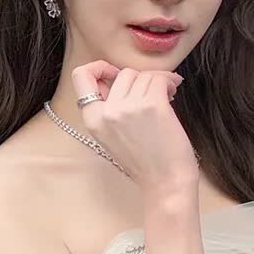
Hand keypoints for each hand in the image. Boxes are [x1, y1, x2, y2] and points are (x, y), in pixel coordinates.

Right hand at [70, 62, 196, 194]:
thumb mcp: (112, 136)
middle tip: (153, 91)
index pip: (81, 76)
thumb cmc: (145, 162)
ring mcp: (129, 108)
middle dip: (141, 79)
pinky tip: (172, 93)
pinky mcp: (152, 106)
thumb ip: (108, 108)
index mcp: (93, 120)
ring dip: (158, 80)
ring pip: (143, 75)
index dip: (100, 69)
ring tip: (166, 95)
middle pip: (123, 73)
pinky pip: (159, 78)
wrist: (165, 184)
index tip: (116, 75)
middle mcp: (107, 112)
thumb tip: (117, 77)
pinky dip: (169, 81)